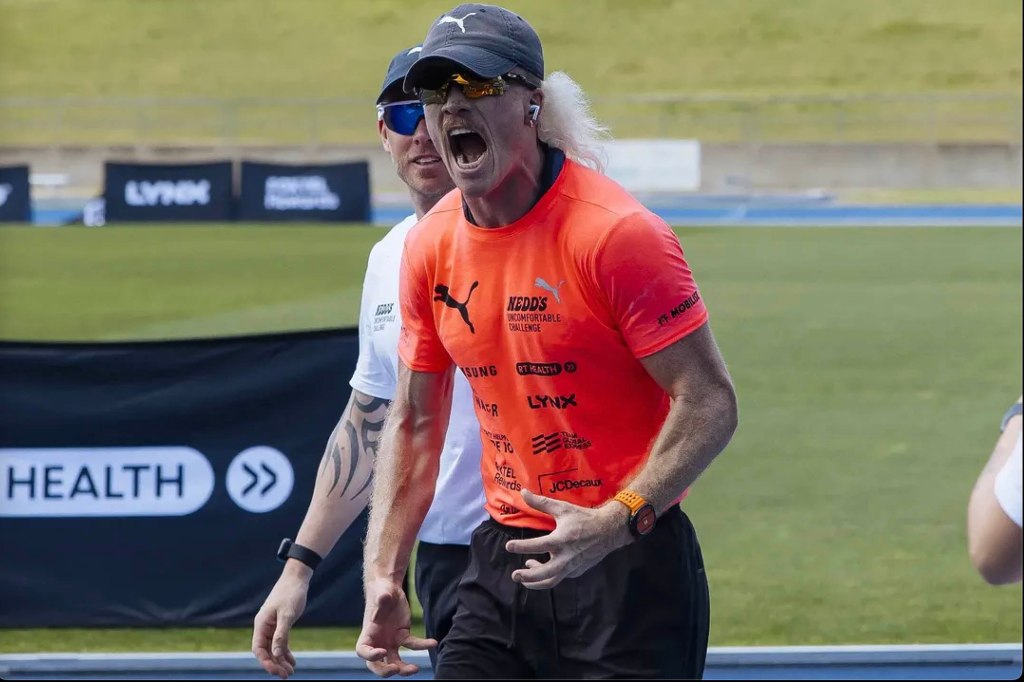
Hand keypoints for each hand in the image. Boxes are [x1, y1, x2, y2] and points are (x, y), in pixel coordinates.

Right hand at [252, 562, 310, 678]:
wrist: (297, 578)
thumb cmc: (291, 594)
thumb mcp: (288, 615)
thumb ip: (281, 635)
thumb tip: (275, 654)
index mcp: (261, 624)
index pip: (258, 648)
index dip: (265, 662)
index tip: (275, 672)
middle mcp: (264, 626)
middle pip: (266, 651)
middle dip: (274, 664)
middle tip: (286, 675)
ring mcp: (272, 626)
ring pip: (273, 648)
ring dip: (281, 660)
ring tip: (290, 672)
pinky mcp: (280, 624)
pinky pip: (281, 642)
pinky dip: (285, 652)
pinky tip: (292, 662)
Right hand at [356, 579, 435, 676]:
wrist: (389, 589)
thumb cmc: (381, 590)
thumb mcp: (381, 592)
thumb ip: (381, 598)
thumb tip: (382, 599)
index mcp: (368, 633)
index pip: (363, 651)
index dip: (370, 655)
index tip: (382, 652)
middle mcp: (378, 641)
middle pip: (376, 664)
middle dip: (384, 671)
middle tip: (395, 669)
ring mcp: (390, 641)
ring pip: (395, 661)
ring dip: (404, 668)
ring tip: (416, 669)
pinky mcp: (403, 636)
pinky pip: (412, 645)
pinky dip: (422, 645)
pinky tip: (433, 642)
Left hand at [504, 489, 632, 589]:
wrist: (609, 530)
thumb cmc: (585, 518)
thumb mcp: (563, 508)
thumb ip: (541, 502)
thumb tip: (523, 492)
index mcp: (562, 540)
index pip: (537, 546)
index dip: (521, 546)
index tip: (508, 546)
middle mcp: (567, 556)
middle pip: (544, 573)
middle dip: (528, 577)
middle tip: (515, 575)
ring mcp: (572, 566)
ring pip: (552, 580)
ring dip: (536, 582)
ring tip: (524, 578)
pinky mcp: (577, 570)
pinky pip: (560, 576)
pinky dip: (548, 575)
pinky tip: (542, 568)